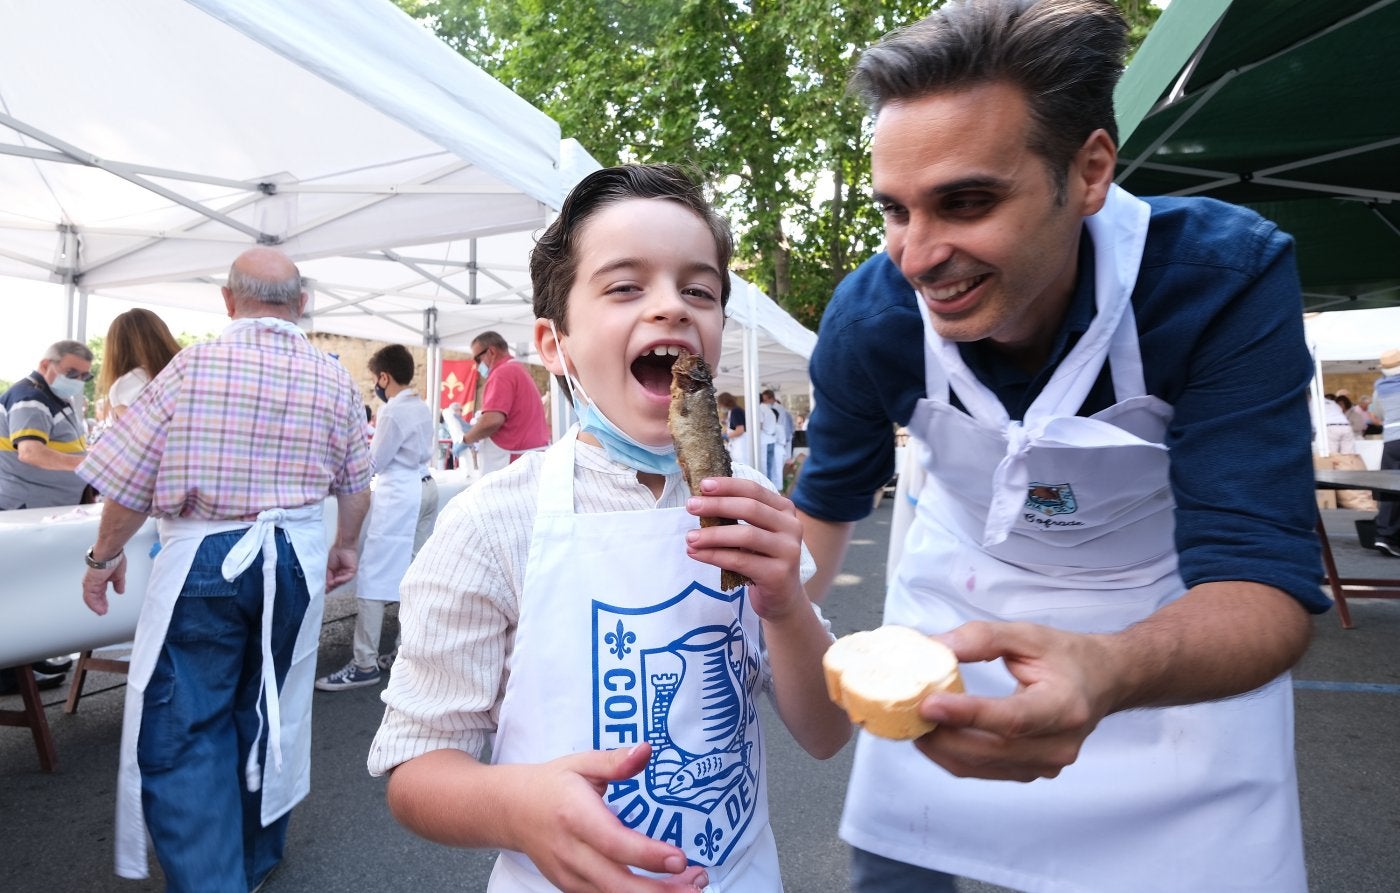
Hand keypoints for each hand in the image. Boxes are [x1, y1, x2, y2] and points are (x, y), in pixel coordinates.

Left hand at [82, 558, 126, 615]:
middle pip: (95, 596)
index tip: (105, 606)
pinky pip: (89, 597)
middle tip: (103, 611)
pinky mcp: (89, 584)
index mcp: (100, 578)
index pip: (100, 592)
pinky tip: (98, 609)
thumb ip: (119, 584)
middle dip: (99, 605)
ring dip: (96, 606)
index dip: (102, 600)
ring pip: (91, 598)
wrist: (109, 553)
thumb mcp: (119, 575)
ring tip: (101, 612)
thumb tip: (120, 591)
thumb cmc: (113, 558)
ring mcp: (90, 582)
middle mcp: (94, 581)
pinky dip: (93, 604)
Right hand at [325, 545, 358, 589]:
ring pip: (341, 582)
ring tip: (329, 585)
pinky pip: (347, 578)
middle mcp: (342, 575)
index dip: (327, 586)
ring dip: (335, 584)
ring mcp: (347, 574)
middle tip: (325, 590)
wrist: (342, 546)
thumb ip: (328, 576)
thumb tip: (326, 585)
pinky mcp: (352, 571)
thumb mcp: (328, 567)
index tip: (321, 590)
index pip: (332, 583)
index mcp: (336, 574)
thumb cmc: (335, 554)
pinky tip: (336, 580)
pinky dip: (341, 580)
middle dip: (331, 587)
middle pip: (336, 584)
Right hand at [511, 744, 707, 891]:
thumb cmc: (551, 784)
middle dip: (661, 891)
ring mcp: (570, 876)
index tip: (681, 859)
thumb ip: (615, 760)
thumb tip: (647, 750)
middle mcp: (572, 853)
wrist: (510, 810)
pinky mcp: (572, 888)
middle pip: (618, 884)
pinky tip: (665, 891)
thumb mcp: (580, 763)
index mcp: (575, 817)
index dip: (648, 855)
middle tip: (699, 882)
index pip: (614, 843)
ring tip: (692, 889)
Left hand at [684, 476, 805, 618]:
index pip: (754, 490)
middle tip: (690, 506)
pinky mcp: (778, 574)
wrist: (782, 597)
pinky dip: (714, 556)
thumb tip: (701, 499)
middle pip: (750, 508)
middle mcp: (792, 527)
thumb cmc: (762, 559)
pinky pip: (740, 561)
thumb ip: (739, 516)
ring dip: (712, 534)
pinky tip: (696, 554)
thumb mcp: (756, 532)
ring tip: (690, 537)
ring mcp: (788, 551)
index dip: (728, 486)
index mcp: (784, 510)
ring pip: (745, 535)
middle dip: (717, 505)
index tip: (702, 485)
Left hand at [912, 621, 1116, 781]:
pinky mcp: (1033, 773)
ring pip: (982, 766)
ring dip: (942, 749)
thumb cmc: (1066, 657)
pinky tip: (935, 735)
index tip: (929, 704)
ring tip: (913, 723)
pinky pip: (985, 772)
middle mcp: (1060, 744)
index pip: (1011, 719)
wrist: (1103, 681)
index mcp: (1065, 707)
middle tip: (907, 713)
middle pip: (990, 749)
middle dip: (943, 735)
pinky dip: (954, 756)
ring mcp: (1047, 765)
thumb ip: (982, 638)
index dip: (968, 715)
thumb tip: (935, 647)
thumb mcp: (1028, 635)